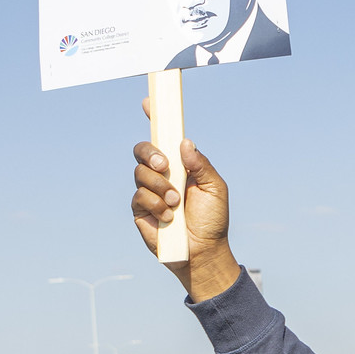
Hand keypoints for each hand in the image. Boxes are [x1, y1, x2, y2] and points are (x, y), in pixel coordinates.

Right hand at [131, 123, 237, 300]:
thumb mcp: (215, 188)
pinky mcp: (140, 209)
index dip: (155, 118)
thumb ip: (202, 165)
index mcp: (181, 164)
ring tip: (175, 201)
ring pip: (140, 173)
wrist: (203, 251)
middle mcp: (162, 174)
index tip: (149, 101)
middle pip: (142, 149)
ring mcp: (149, 190)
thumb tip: (184, 143)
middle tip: (165, 165)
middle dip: (151, 153)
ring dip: (159, 186)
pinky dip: (155, 203)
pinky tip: (168, 215)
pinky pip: (139, 196)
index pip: (165, 137)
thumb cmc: (212, 219)